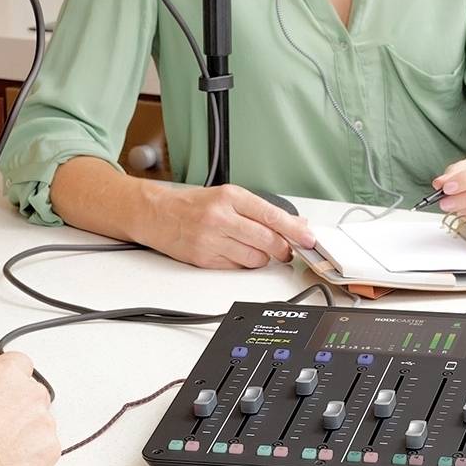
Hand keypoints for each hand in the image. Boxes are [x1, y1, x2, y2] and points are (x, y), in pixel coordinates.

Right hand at [0, 351, 59, 465]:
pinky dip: (29, 455)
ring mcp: (44, 423)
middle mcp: (30, 393)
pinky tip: (6, 462)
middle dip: (13, 405)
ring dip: (22, 431)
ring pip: (38, 422)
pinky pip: (43, 448)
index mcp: (6, 372)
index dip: (3, 378)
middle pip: (30, 393)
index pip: (17, 364)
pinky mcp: (49, 451)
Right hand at [146, 184, 315, 268]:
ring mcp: (211, 240)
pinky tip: (235, 254)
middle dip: (283, 249)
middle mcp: (221, 217)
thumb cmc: (193, 205)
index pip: (271, 215)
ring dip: (262, 258)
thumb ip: (261, 210)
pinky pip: (237, 268)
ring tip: (254, 249)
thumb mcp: (228, 197)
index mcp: (230, 197)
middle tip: (287, 250)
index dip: (294, 230)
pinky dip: (243, 264)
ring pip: (255, 258)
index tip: (309, 238)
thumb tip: (295, 223)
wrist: (157, 214)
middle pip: (267, 240)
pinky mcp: (204, 259)